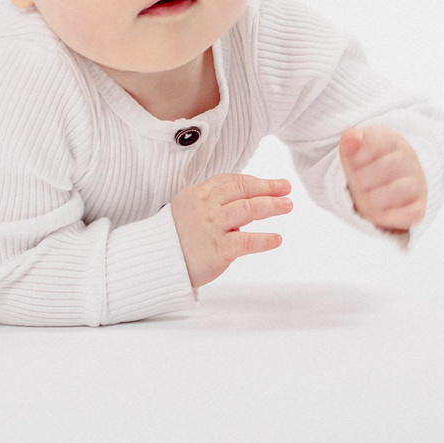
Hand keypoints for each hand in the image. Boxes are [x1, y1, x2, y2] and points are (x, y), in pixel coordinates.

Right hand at [169, 172, 292, 289]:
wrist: (156, 261)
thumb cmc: (176, 237)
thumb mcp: (188, 209)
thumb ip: (212, 202)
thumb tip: (243, 198)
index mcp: (198, 194)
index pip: (231, 181)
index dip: (255, 181)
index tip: (273, 184)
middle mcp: (205, 207)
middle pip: (242, 190)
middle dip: (268, 188)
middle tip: (285, 189)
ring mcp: (212, 227)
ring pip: (248, 209)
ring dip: (271, 206)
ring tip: (287, 206)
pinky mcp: (218, 249)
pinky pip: (246, 241)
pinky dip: (264, 239)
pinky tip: (276, 239)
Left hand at [340, 126, 425, 232]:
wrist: (387, 184)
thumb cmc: (368, 165)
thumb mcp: (355, 152)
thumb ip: (349, 143)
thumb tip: (350, 137)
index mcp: (393, 141)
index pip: (375, 142)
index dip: (357, 156)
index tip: (353, 163)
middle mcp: (409, 161)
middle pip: (389, 165)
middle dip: (363, 178)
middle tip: (357, 182)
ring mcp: (417, 184)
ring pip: (399, 189)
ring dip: (374, 197)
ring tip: (367, 197)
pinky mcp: (418, 207)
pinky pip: (412, 213)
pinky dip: (393, 216)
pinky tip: (380, 212)